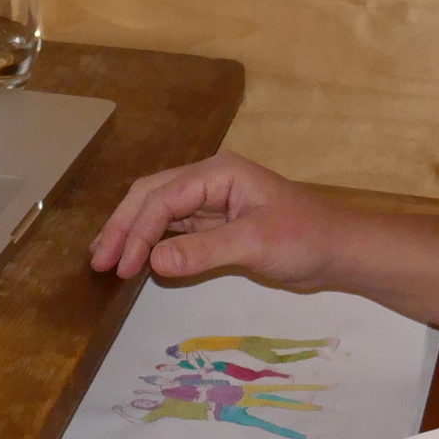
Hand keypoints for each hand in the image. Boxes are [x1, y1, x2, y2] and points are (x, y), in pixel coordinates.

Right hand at [88, 150, 349, 285]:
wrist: (338, 251)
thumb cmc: (305, 238)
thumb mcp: (254, 243)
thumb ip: (203, 251)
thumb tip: (153, 261)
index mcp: (217, 172)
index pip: (164, 198)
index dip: (138, 231)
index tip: (122, 266)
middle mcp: (208, 181)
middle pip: (151, 197)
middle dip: (123, 227)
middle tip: (100, 261)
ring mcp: (210, 202)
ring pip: (158, 212)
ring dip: (132, 235)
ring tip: (106, 261)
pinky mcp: (215, 225)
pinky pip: (173, 229)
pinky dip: (151, 244)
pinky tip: (137, 260)